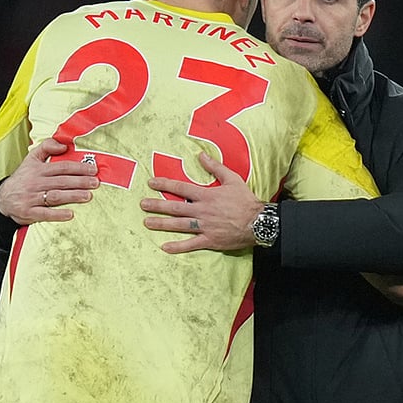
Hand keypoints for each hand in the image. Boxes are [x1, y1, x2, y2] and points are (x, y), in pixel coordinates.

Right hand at [0, 138, 98, 224]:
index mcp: (38, 169)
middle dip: (80, 182)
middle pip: (61, 181)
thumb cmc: (23, 178)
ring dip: (73, 196)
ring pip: (55, 196)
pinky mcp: (28, 212)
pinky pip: (44, 214)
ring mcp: (31, 198)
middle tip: (95, 183)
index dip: (78, 168)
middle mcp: (35, 183)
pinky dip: (57, 214)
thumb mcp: (31, 159)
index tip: (93, 170)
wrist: (3, 198)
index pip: (61, 167)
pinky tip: (70, 214)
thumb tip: (64, 145)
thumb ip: (47, 147)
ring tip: (88, 196)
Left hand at [140, 151, 263, 253]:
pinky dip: (178, 246)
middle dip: (157, 205)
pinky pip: (191, 244)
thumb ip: (215, 167)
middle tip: (142, 204)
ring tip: (147, 222)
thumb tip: (201, 155)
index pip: (181, 188)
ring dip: (161, 224)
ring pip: (179, 225)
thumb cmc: (246, 200)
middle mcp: (202, 211)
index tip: (151, 183)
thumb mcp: (232, 179)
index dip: (165, 184)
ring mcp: (205, 226)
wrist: (259, 222)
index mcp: (207, 195)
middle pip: (175, 207)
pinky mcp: (210, 240)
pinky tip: (165, 247)